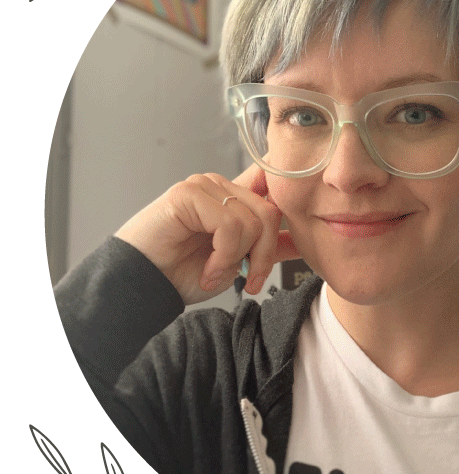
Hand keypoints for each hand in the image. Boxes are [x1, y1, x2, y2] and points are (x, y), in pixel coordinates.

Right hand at [114, 163, 301, 304]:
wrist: (142, 287)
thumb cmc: (182, 274)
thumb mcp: (237, 262)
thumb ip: (265, 246)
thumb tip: (301, 241)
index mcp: (233, 198)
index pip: (272, 189)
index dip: (289, 211)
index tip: (299, 241)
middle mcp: (220, 187)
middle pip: (271, 212)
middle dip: (266, 255)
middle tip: (251, 283)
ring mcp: (204, 186)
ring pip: (253, 221)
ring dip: (239, 259)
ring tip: (215, 275)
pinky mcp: (188, 194)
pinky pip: (229, 224)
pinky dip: (224, 256)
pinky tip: (207, 271)